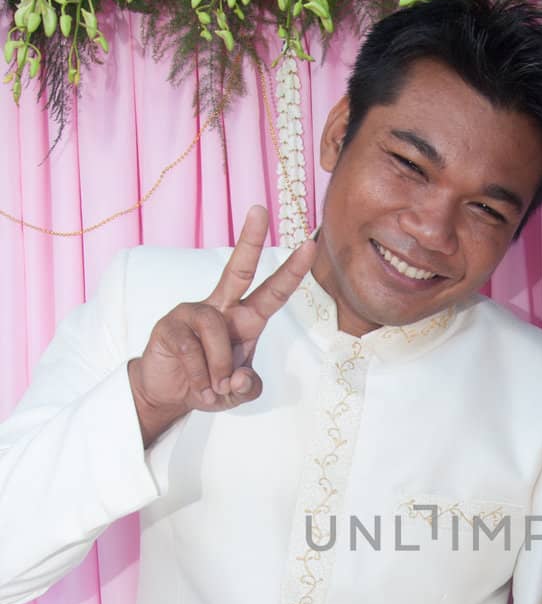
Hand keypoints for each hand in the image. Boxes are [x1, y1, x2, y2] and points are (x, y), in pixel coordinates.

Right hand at [127, 205, 314, 445]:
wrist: (169, 394)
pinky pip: (192, 348)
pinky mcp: (170, 325)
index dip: (291, 271)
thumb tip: (241, 377)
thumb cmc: (209, 384)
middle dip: (249, 240)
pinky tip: (199, 387)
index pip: (273, 292)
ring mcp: (194, 312)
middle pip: (238, 269)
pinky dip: (200, 375)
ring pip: (216, 330)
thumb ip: (248, 388)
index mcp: (245, 319)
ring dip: (219, 367)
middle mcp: (222, 308)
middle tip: (260, 209)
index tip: (310, 245)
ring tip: (214, 388)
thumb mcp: (236, 394)